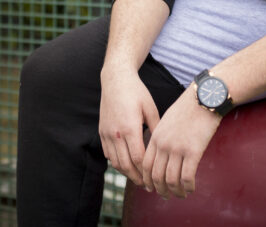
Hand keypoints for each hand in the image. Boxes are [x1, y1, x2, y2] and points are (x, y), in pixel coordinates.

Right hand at [99, 67, 160, 185]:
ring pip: (115, 162)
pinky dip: (117, 162)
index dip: (147, 171)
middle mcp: (116, 133)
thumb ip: (156, 128)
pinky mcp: (101, 131)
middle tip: (148, 186)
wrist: (115, 79)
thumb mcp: (151, 108)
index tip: (155, 178)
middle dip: (137, 177)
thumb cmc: (137, 92)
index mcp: (130, 128)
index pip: (138, 158)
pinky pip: (108, 153)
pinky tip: (126, 165)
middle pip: (126, 164)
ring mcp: (107, 133)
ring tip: (138, 178)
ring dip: (126, 172)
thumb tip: (164, 146)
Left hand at [141, 85, 222, 198]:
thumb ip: (162, 135)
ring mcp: (177, 148)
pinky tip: (191, 189)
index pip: (145, 164)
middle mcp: (163, 144)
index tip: (151, 187)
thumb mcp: (168, 119)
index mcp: (156, 136)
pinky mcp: (193, 151)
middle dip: (159, 189)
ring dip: (175, 191)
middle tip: (165, 196)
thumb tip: (163, 151)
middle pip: (156, 175)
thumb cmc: (189, 107)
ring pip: (171, 180)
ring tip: (180, 195)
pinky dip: (188, 187)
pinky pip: (186, 177)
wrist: (204, 97)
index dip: (147, 179)